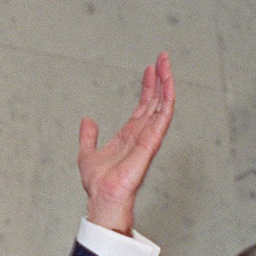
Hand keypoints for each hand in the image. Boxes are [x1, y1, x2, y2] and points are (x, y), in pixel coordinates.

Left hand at [77, 52, 174, 234]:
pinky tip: (169, 84)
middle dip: (160, 79)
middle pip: (155, 101)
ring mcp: (148, 137)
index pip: (143, 106)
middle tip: (163, 57)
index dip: (147, 87)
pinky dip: (167, 100)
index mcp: (129, 135)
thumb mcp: (87, 154)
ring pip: (162, 105)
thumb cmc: (98, 184)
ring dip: (166, 84)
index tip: (149, 68)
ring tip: (166, 63)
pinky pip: (163, 118)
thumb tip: (87, 120)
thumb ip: (88, 136)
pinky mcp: (151, 142)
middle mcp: (142, 134)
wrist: (102, 198)